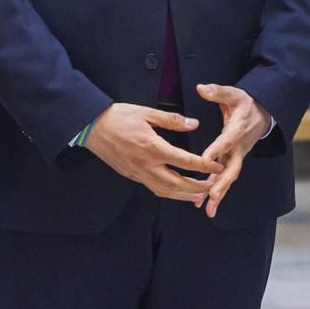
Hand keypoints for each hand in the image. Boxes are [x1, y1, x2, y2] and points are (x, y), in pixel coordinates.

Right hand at [83, 104, 220, 205]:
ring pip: (165, 191)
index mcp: (153, 147)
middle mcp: (147, 165)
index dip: (205, 166)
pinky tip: (177, 191)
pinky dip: (169, 193)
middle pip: (178, 184)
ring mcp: (138, 173)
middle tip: (214, 186)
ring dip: (184, 195)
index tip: (218, 167)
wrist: (91, 127)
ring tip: (199, 196)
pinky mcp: (132, 176)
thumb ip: (172, 120)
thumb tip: (194, 124)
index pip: (185, 161)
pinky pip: (154, 188)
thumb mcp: (145, 112)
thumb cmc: (117, 117)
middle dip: (198, 187)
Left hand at [193, 84, 272, 218]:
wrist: (263, 114)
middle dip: (222, 183)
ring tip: (208, 209)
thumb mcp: (234, 93)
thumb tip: (201, 88)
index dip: (216, 150)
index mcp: (237, 130)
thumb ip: (218, 91)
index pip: (226, 141)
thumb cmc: (245, 103)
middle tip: (212, 196)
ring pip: (229, 177)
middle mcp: (239, 147)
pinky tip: (205, 205)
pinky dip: (217, 192)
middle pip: (232, 168)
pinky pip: (225, 178)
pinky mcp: (233, 161)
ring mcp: (237, 156)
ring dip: (219, 193)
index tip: (204, 160)